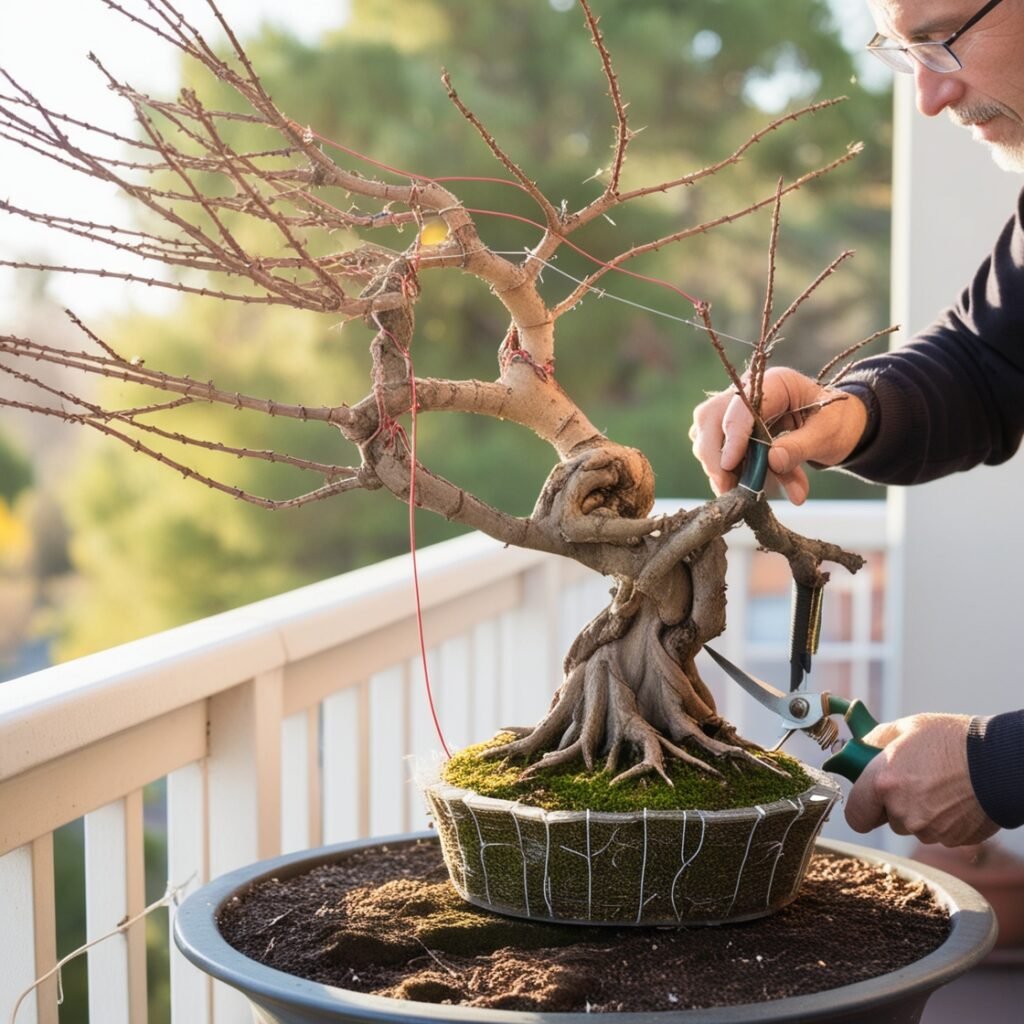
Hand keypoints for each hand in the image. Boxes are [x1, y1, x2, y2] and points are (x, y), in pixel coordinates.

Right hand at [688, 367, 867, 503]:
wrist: (834, 426)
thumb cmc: (833, 424)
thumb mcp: (827, 435)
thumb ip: (801, 446)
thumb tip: (773, 460)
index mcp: (774, 382)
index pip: (741, 404)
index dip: (733, 435)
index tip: (729, 465)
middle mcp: (746, 392)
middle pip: (711, 417)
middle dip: (714, 455)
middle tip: (726, 487)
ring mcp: (732, 409)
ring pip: (704, 433)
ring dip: (715, 465)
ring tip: (736, 491)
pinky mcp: (728, 429)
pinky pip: (712, 448)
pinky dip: (721, 470)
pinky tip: (736, 486)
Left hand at [844, 713, 999, 846]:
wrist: (1000, 762)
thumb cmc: (953, 740)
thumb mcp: (908, 727)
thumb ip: (877, 739)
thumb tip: (861, 745)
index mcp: (884, 783)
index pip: (855, 816)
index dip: (862, 807)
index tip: (870, 797)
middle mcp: (903, 812)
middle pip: (888, 819)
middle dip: (895, 804)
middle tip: (913, 781)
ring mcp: (929, 830)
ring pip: (914, 827)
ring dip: (920, 813)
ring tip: (939, 786)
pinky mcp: (953, 840)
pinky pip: (938, 834)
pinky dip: (943, 821)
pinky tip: (955, 798)